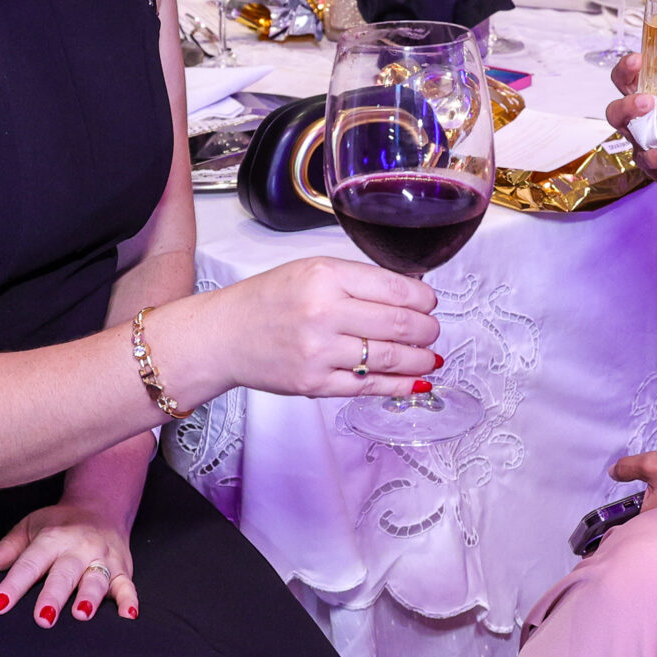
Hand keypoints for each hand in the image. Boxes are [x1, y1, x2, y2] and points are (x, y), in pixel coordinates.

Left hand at [0, 502, 135, 624]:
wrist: (101, 507)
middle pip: (64, 574)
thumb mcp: (31, 526)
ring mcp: (103, 559)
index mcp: (52, 539)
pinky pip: (128, 586)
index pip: (29, 564)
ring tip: (81, 614)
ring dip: (90, 597)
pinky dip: (129, 601)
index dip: (13, 585)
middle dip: (54, 596)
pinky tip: (128, 616)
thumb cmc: (61, 524)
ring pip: (97, 580)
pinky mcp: (123, 569)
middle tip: (43, 619)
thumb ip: (9, 548)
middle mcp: (79, 548)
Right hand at [182, 256, 444, 399]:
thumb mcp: (310, 270)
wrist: (224, 335)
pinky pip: (369, 386)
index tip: (429, 303)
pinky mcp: (315, 383)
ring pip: (390, 357)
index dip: (423, 299)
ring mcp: (320, 351)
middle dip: (428, 329)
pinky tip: (414, 381)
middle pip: (400, 324)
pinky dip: (399, 385)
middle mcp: (324, 312)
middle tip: (433, 330)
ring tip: (430, 356)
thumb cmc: (267, 300)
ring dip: (420, 359)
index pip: (395, 288)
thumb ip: (356, 280)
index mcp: (325, 275)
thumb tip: (408, 296)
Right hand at [604, 53, 656, 208]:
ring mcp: (643, 146)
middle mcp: (639, 124)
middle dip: (627, 100)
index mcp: (648, 100)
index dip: (626, 69)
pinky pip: (650, 161)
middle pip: (616, 108)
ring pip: (626, 133)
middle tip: (646, 98)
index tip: (639, 59)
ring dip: (636, 122)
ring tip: (653, 115)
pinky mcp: (654, 168)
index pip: (627, 80)